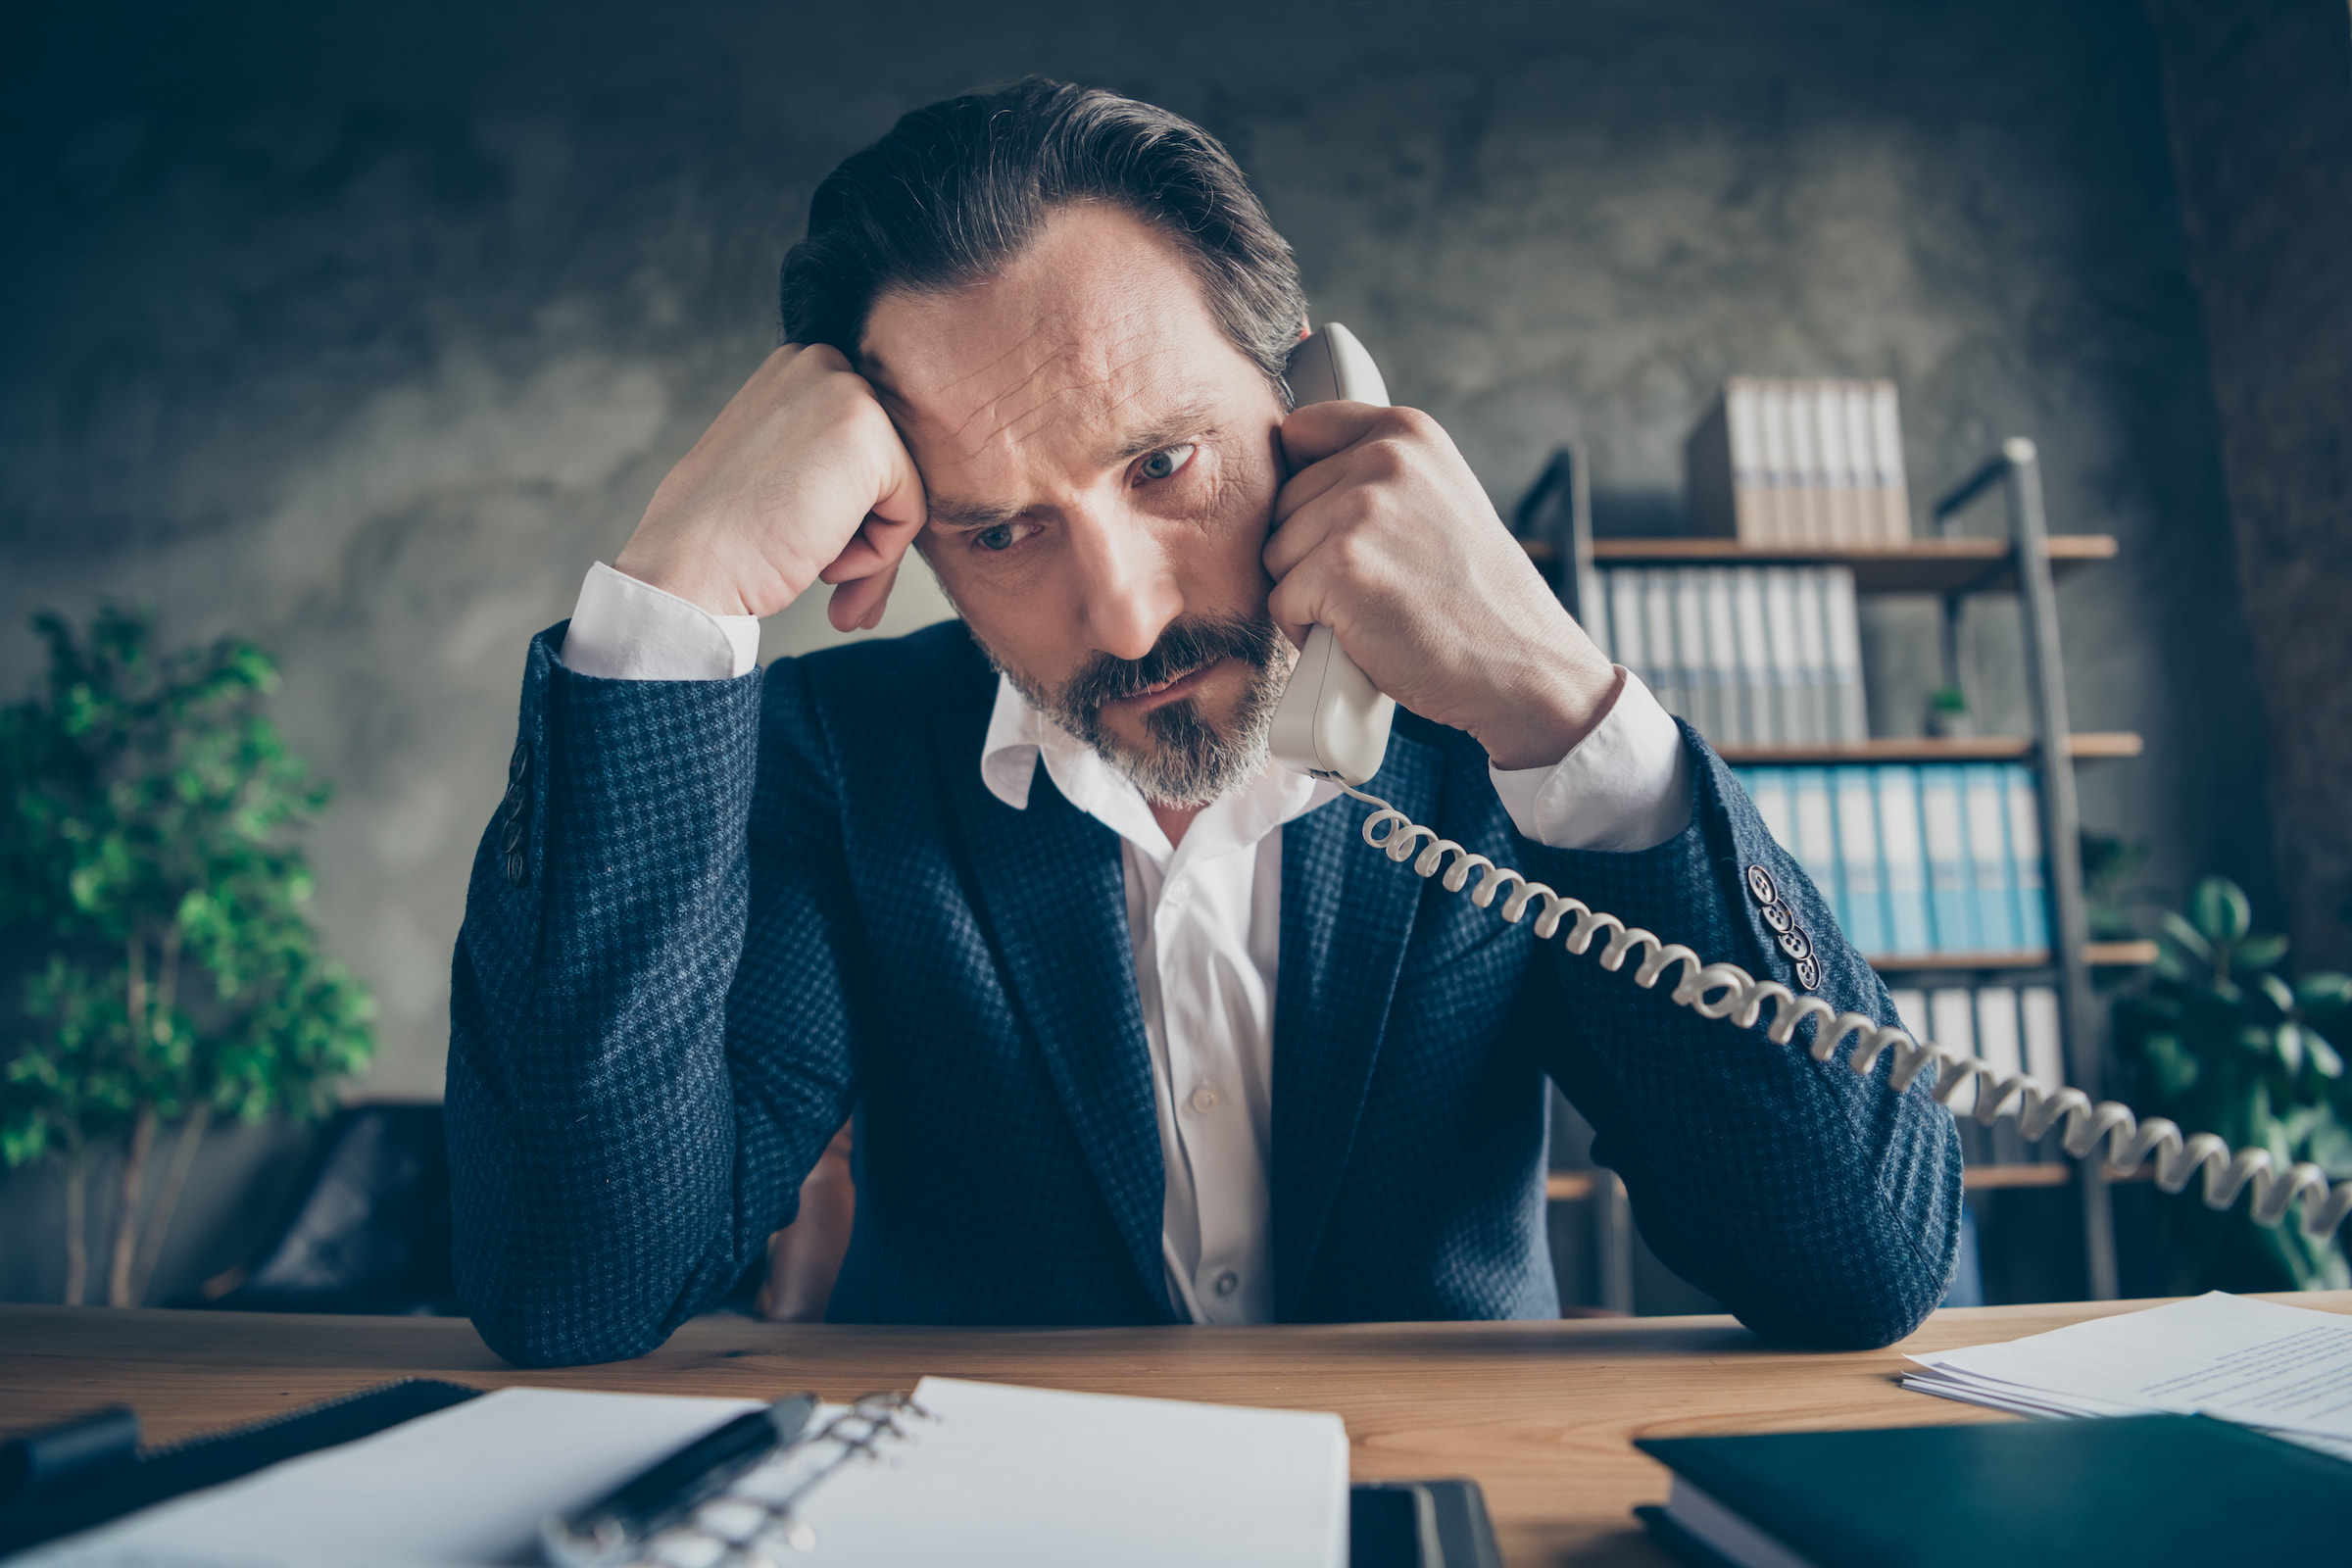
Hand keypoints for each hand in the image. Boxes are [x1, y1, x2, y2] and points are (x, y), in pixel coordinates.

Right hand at [614, 344, 926, 628]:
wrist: (688, 567)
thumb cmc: (719, 534)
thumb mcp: (768, 464)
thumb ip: (819, 452)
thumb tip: (870, 480)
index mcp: (794, 369)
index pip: (863, 445)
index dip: (847, 510)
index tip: (818, 551)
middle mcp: (821, 364)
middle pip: (887, 463)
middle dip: (866, 532)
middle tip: (832, 578)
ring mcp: (846, 393)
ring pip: (902, 490)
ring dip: (871, 551)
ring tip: (825, 576)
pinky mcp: (871, 437)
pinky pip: (911, 512)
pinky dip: (878, 557)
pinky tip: (826, 564)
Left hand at [1263, 402, 1619, 770]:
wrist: (1521, 663)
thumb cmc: (1475, 598)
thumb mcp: (1438, 497)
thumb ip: (1374, 475)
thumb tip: (1291, 476)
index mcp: (1406, 433)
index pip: (1299, 434)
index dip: (1305, 490)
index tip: (1340, 527)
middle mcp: (1383, 458)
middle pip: (1281, 504)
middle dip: (1309, 551)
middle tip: (1375, 582)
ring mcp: (1359, 512)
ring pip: (1275, 555)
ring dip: (1308, 593)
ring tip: (1372, 608)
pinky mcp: (1339, 568)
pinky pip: (1280, 602)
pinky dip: (1307, 632)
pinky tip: (1360, 635)